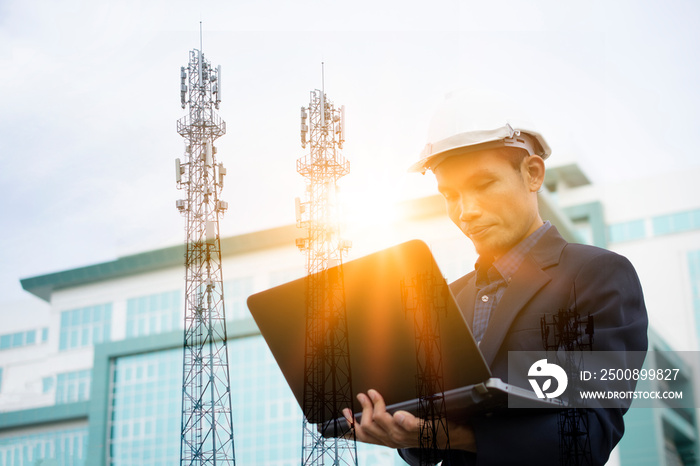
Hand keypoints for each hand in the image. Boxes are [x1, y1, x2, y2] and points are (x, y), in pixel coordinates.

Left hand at [343, 389, 475, 451]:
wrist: (444, 439)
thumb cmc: (437, 429)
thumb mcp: (430, 424)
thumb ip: (413, 423)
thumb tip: (397, 416)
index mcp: (401, 434)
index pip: (380, 418)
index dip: (374, 403)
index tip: (372, 392)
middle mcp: (393, 440)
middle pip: (369, 425)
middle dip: (364, 408)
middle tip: (363, 395)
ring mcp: (389, 442)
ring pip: (364, 435)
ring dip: (354, 422)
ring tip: (347, 411)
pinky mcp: (388, 442)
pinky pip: (367, 440)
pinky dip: (355, 431)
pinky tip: (350, 424)